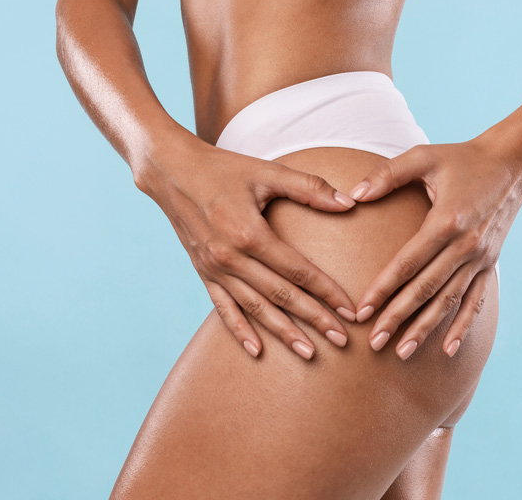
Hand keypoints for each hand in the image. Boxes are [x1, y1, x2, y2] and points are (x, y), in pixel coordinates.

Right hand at [137, 136, 358, 359]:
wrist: (171, 171)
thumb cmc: (223, 168)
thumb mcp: (268, 171)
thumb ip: (310, 187)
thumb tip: (350, 203)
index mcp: (250, 233)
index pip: (298, 270)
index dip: (327, 292)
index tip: (350, 311)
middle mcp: (231, 257)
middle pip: (281, 295)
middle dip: (314, 319)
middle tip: (342, 340)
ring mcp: (215, 269)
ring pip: (255, 308)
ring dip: (284, 332)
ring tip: (309, 353)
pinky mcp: (203, 273)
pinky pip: (223, 308)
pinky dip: (240, 330)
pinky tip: (256, 350)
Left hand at [346, 126, 521, 359]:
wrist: (512, 163)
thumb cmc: (462, 157)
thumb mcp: (423, 157)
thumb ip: (387, 174)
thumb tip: (353, 195)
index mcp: (446, 221)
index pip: (407, 263)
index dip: (382, 288)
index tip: (361, 310)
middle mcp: (465, 245)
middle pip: (425, 289)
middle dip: (397, 317)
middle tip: (374, 342)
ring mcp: (480, 257)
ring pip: (448, 300)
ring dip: (425, 328)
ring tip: (402, 352)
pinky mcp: (490, 263)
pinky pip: (475, 300)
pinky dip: (462, 325)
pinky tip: (449, 349)